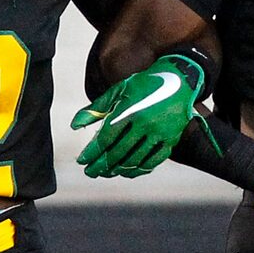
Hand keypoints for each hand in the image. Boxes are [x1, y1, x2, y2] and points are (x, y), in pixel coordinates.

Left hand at [73, 52, 208, 178]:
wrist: (180, 79)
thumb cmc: (144, 84)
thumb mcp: (119, 90)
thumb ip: (96, 109)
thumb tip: (73, 126)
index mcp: (129, 109)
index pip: (106, 137)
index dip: (92, 152)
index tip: (81, 161)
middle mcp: (145, 122)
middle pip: (118, 152)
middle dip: (101, 165)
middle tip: (90, 172)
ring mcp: (160, 132)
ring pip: (135, 159)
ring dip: (117, 170)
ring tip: (105, 173)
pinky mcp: (172, 139)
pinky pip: (154, 161)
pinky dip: (139, 170)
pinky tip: (127, 172)